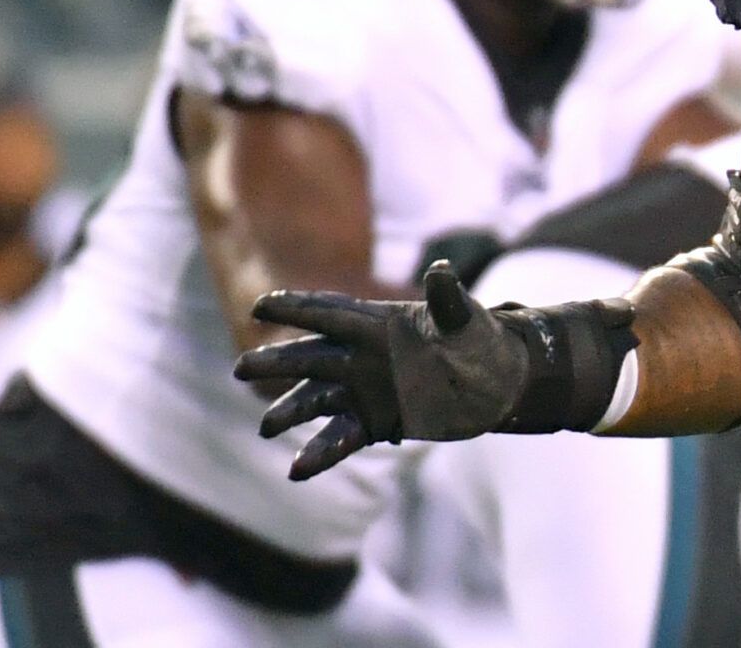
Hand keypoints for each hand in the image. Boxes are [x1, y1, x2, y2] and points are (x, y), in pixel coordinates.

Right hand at [233, 261, 531, 479]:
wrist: (499, 385)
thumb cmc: (482, 342)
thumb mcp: (467, 321)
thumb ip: (449, 300)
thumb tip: (442, 270)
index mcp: (380, 323)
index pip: (331, 311)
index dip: (296, 307)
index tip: (259, 305)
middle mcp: (362, 355)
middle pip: (311, 356)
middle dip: (277, 361)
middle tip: (241, 368)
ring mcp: (364, 389)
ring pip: (317, 399)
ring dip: (292, 411)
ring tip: (268, 428)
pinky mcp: (374, 422)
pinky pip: (340, 436)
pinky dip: (320, 452)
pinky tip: (297, 470)